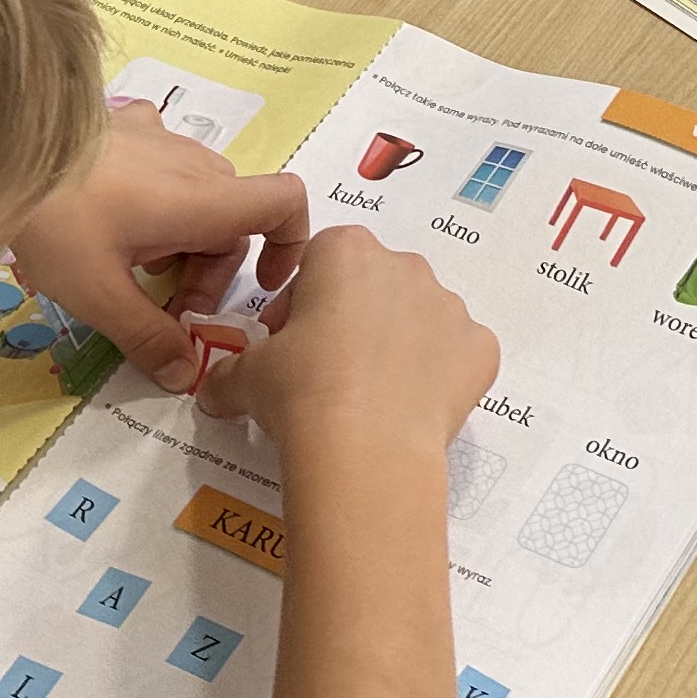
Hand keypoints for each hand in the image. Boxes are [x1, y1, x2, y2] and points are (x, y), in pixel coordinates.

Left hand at [12, 104, 313, 390]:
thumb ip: (147, 337)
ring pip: (202, 193)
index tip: (258, 288)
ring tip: (131, 264)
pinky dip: (160, 192)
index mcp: (202, 200)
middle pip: (234, 218)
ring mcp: (163, 136)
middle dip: (210, 270)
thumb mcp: (99, 294)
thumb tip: (185, 377)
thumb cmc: (58, 223)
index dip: (290, 245)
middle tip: (163, 306)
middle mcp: (196, 163)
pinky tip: (117, 209)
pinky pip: (168, 161)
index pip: (286, 202)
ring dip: (184, 237)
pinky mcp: (131, 125)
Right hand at [197, 223, 497, 451]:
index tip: (285, 345)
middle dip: (350, 321)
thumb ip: (229, 372)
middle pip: (373, 285)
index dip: (298, 304)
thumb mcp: (246, 377)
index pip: (318, 262)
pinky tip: (411, 410)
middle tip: (326, 375)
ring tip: (370, 399)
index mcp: (346, 251)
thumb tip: (214, 389)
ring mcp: (450, 305)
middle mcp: (404, 264)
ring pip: (419, 318)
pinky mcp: (481, 347)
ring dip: (397, 346)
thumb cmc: (301, 391)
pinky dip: (439, 377)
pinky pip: (457, 356)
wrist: (366, 446)